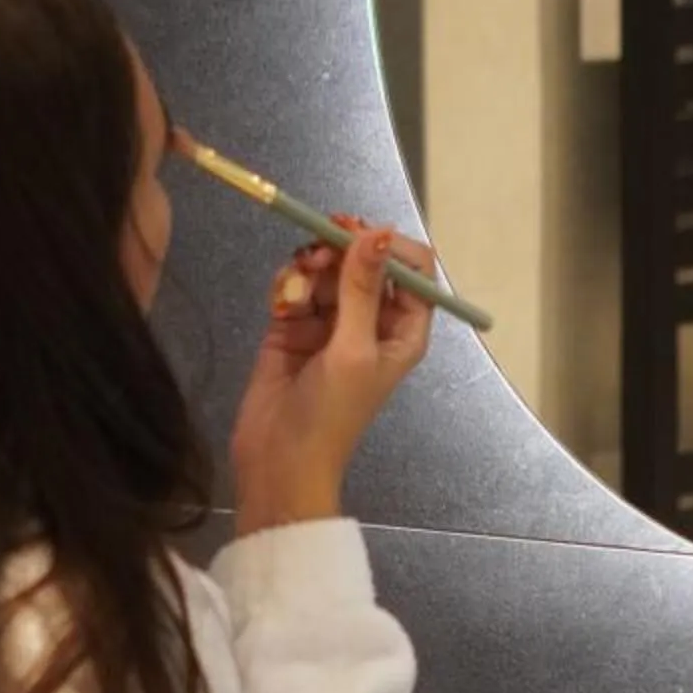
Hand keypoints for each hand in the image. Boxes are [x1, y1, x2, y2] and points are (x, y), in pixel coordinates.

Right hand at [231, 221, 435, 534]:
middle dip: (340, 250)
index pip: (413, 269)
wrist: (280, 461)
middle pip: (364, 262)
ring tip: (293, 290)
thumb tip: (378, 231)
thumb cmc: (331, 413)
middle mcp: (372, 321)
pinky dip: (286, 287)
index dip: (387, 245)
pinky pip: (294, 287)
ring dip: (308, 268)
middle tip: (316, 251)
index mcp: (403, 330)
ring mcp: (331, 323)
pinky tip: (279, 304)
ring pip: (325, 270)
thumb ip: (362, 288)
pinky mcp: (294, 326)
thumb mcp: (353, 349)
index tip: (356, 234)